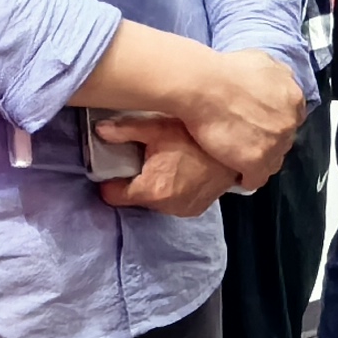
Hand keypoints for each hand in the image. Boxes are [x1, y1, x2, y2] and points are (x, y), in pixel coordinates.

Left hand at [92, 118, 238, 215]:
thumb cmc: (198, 138)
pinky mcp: (196, 208)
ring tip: (164, 164)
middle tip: (144, 159)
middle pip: (136, 198)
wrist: (236, 148)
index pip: (114, 195)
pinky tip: (179, 172)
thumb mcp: (158, 128)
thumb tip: (101, 129)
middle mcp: (167, 206)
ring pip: (155, 202)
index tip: (114, 170)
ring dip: (156, 187)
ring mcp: (183, 209)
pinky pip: (174, 203)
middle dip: (136, 181)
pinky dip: (172, 191)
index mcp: (152, 189)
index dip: (111, 181)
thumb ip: (125, 130)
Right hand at [173, 46, 309, 178]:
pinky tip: (236, 174)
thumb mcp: (261, 60)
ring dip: (258, 160)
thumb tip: (278, 81)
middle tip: (245, 140)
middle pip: (283, 140)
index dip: (273, 122)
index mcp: (293, 98)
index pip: (290, 118)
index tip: (259, 124)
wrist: (203, 86)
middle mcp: (289, 122)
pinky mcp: (257, 162)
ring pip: (272, 161)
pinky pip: (256, 179)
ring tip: (238, 158)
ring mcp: (275, 144)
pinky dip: (246, 178)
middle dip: (267, 140)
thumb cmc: (225, 69)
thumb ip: (277, 75)